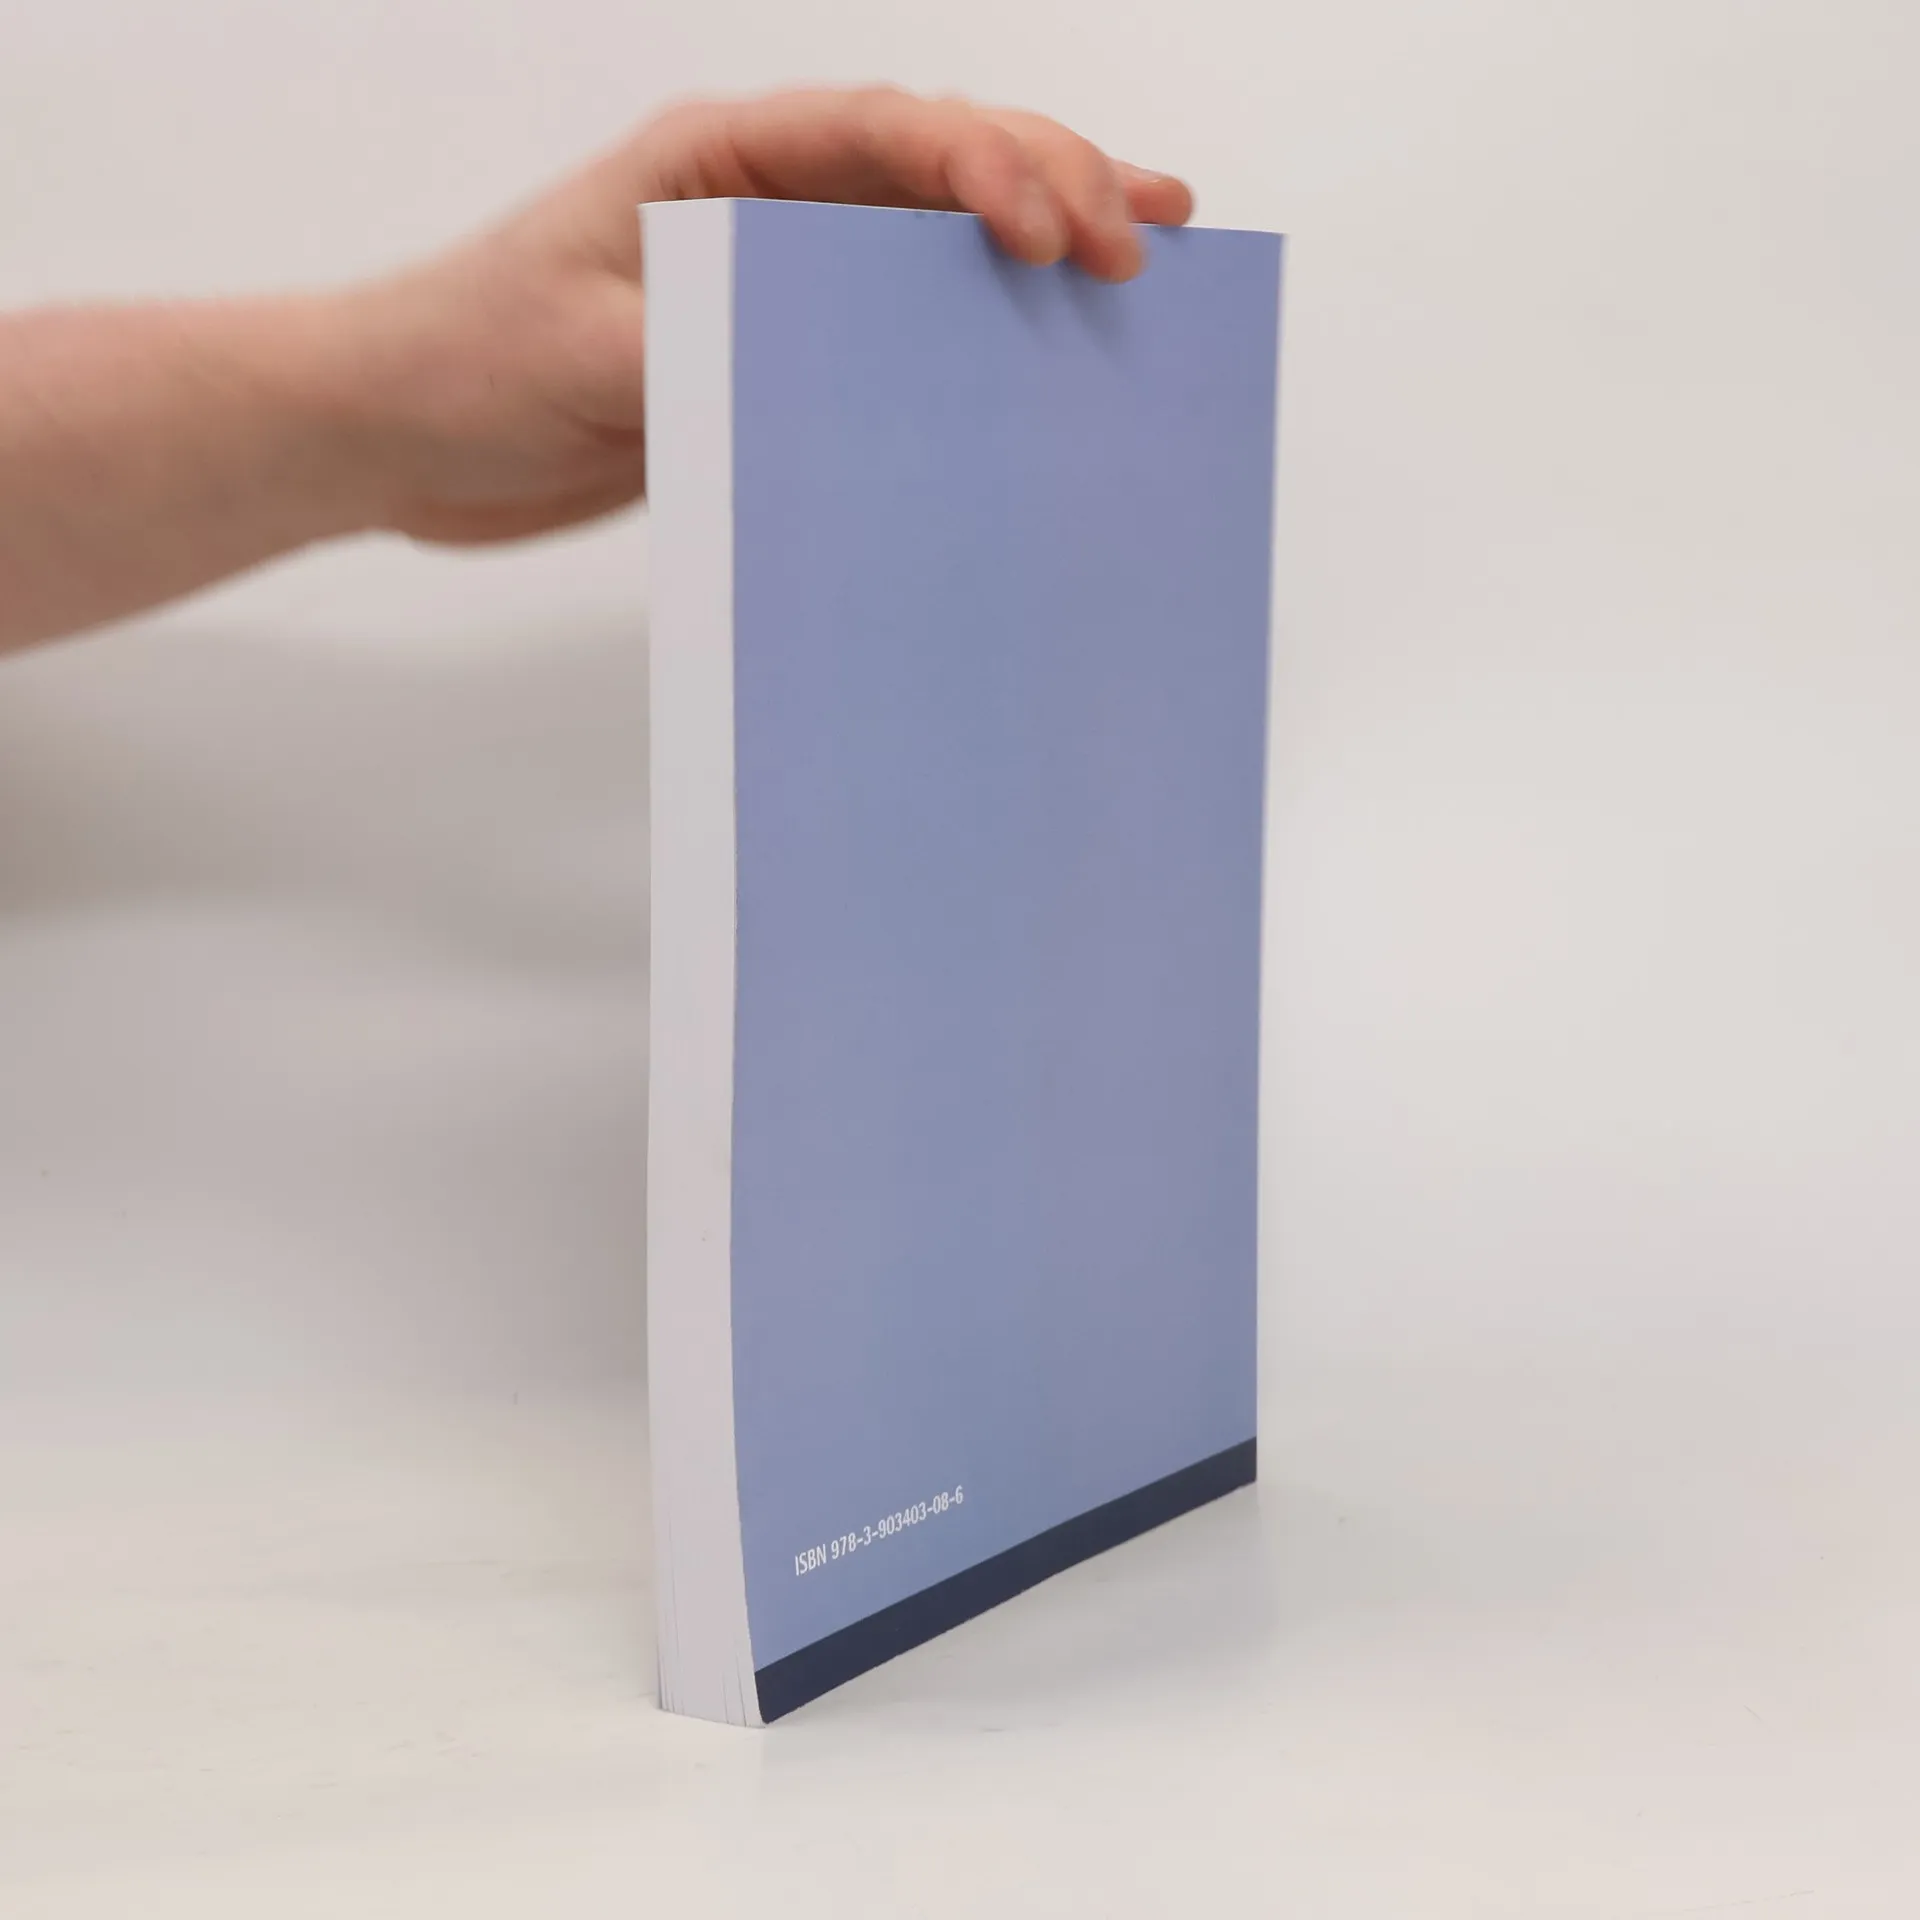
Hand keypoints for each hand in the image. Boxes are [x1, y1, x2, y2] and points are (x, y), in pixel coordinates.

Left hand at [335, 87, 1194, 545]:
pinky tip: (1040, 348)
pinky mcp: (773, 357)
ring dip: (1042, 237)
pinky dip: (976, 335)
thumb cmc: (462, 362)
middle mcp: (762, 201)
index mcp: (717, 159)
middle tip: (1144, 243)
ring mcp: (776, 279)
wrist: (399, 432)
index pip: (883, 136)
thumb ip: (706, 344)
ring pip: (936, 241)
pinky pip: (897, 336)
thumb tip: (831, 368)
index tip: (1046, 240)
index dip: (982, 171)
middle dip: (1053, 185)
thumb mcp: (583, 350)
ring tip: (1150, 250)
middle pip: (937, 165)